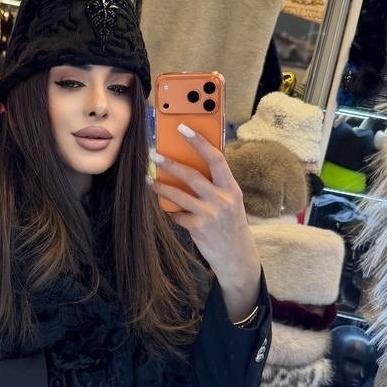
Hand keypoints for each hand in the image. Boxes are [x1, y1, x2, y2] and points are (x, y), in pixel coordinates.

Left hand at [150, 129, 261, 317]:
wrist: (237, 257)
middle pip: (192, 175)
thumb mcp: (231, 203)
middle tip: (154, 155)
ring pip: (179, 194)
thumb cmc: (230, 225)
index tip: (183, 128)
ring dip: (160, 186)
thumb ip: (216, 187)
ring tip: (149, 179)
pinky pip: (176, 214)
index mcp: (232, 189)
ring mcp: (209, 215)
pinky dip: (169, 210)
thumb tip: (190, 167)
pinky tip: (162, 206)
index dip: (199, 142)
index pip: (216, 158)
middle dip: (170, 163)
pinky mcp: (198, 228)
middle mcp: (222, 200)